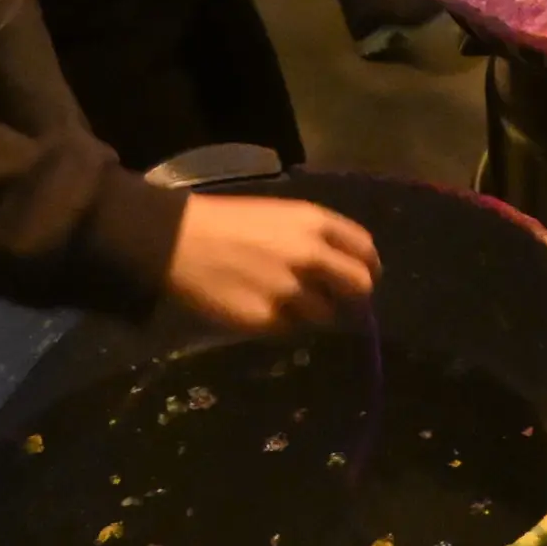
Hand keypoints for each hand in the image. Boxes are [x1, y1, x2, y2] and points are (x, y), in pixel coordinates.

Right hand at [163, 196, 380, 331]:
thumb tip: (343, 268)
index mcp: (315, 222)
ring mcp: (291, 290)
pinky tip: (261, 308)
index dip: (368, 266)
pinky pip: (291, 329)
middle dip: (354, 297)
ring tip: (285, 302)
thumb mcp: (281, 216)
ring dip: (313, 313)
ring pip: (326, 315)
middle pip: (360, 287)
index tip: (364, 277)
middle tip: (337, 301)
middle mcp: (311, 255)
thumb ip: (317, 238)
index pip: (365, 249)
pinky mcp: (268, 319)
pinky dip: (283, 324)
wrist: (178, 241)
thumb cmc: (227, 223)